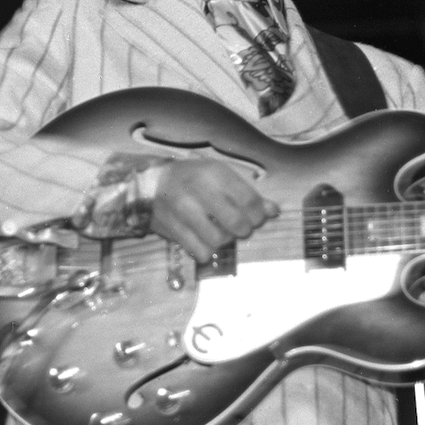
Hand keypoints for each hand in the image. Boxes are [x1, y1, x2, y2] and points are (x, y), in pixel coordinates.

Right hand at [150, 159, 278, 259]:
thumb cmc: (192, 179)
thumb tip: (274, 211)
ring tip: (220, 232)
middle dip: (244, 229)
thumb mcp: (220, 177)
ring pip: (219, 240)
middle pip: (237, 222)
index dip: (259, 215)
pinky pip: (201, 251)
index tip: (255, 218)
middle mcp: (199, 190)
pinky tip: (204, 240)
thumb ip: (248, 193)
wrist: (150, 184)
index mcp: (214, 173)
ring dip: (225, 240)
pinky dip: (207, 251)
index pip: (250, 200)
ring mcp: (183, 210)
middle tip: (240, 227)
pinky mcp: (172, 229)